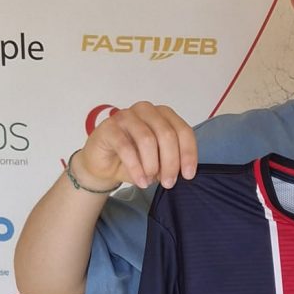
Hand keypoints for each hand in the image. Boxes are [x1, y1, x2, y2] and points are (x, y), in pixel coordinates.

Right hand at [77, 102, 197, 190]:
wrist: (104, 165)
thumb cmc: (134, 159)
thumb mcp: (159, 162)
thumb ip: (172, 161)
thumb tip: (183, 171)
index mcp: (163, 114)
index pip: (183, 131)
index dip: (188, 154)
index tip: (188, 175)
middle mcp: (146, 110)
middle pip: (167, 134)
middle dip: (170, 163)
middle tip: (168, 183)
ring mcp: (126, 116)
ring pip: (147, 139)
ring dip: (152, 165)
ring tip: (150, 180)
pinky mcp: (109, 127)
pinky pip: (125, 147)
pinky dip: (136, 167)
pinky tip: (140, 181)